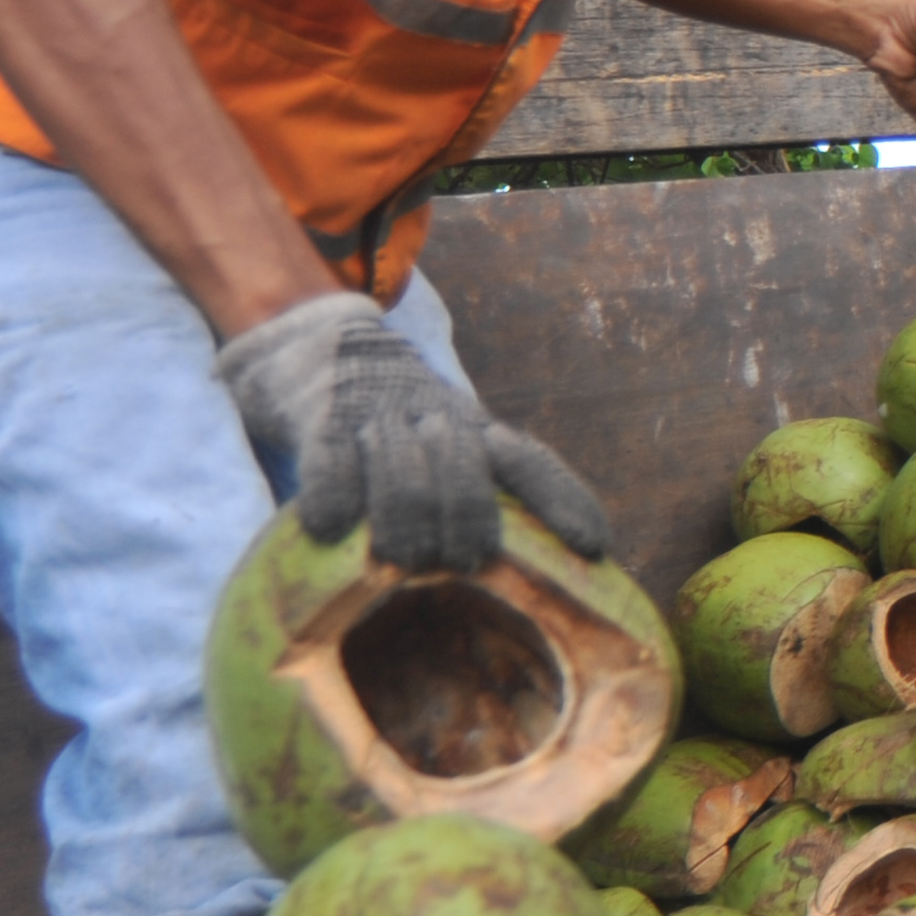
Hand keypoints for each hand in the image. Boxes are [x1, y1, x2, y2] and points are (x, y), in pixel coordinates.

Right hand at [215, 291, 615, 567]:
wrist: (323, 348)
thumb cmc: (400, 422)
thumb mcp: (453, 443)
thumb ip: (482, 493)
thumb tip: (526, 568)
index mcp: (478, 432)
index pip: (532, 465)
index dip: (563, 503)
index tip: (592, 546)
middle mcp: (439, 422)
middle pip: (466, 475)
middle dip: (469, 522)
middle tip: (460, 563)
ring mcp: (381, 419)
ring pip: (404, 473)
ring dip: (407, 521)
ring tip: (403, 560)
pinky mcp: (325, 420)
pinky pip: (332, 460)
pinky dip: (333, 495)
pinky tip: (331, 528)